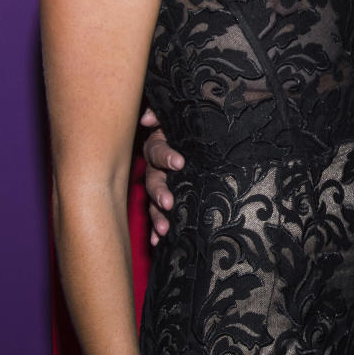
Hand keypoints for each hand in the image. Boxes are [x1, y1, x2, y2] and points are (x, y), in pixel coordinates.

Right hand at [140, 107, 184, 245]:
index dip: (165, 156)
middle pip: (153, 179)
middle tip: (168, 203)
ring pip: (154, 200)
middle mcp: (157, 164)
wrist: (206, 128)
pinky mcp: (165, 196)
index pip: (157, 149)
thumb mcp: (183, 113)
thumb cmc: (194, 119)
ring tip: (163, 230)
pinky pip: (158, 212)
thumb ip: (163, 113)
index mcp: (160, 142)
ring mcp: (160, 181)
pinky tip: (157, 241)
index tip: (179, 163)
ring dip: (156, 215)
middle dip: (159, 192)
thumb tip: (147, 119)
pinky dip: (156, 226)